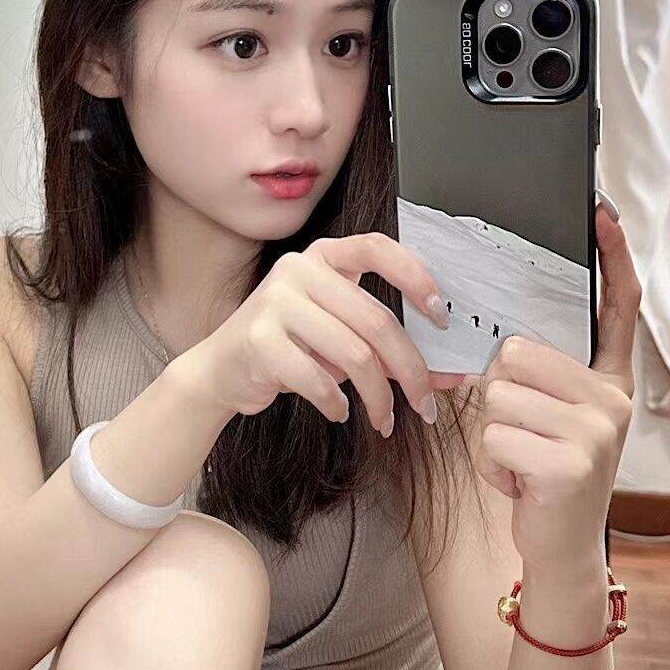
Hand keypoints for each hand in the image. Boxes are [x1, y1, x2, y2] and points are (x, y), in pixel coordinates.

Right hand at [188, 232, 465, 434]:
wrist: (220, 372)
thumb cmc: (288, 352)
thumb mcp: (340, 339)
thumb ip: (388, 348)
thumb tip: (450, 378)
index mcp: (322, 258)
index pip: (377, 248)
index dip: (416, 278)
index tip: (440, 317)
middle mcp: (297, 271)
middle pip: (376, 321)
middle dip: (410, 370)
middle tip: (425, 404)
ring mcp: (275, 302)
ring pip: (354, 355)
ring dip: (378, 398)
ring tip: (383, 420)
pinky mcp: (259, 340)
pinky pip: (320, 380)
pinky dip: (337, 405)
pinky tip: (339, 413)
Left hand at [475, 198, 640, 573]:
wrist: (559, 548)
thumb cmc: (544, 477)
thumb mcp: (547, 421)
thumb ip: (537, 380)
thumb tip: (499, 346)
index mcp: (610, 383)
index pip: (616, 310)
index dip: (612, 260)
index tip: (603, 215)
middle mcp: (613, 401)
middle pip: (518, 354)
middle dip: (501, 396)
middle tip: (525, 436)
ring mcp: (597, 431)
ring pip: (499, 397)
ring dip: (492, 435)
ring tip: (523, 461)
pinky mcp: (571, 462)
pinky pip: (494, 436)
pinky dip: (491, 465)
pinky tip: (521, 483)